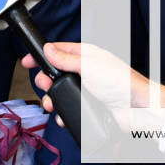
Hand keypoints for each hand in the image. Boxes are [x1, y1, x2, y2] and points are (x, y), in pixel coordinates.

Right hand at [21, 42, 164, 128]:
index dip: (42, 55)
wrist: (136, 109)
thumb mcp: (88, 65)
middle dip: (45, 80)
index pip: (58, 51)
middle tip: (44, 84)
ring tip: (50, 103)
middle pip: (55, 73)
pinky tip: (60, 115)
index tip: (28, 60)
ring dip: (51, 98)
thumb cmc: (120, 82)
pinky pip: (68, 108)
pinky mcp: (87, 107)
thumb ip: (66, 59)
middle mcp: (84, 72)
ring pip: (60, 92)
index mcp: (85, 56)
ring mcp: (85, 90)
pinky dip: (61, 112)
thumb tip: (48, 49)